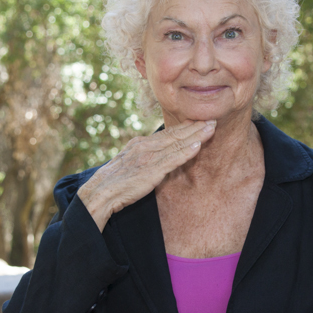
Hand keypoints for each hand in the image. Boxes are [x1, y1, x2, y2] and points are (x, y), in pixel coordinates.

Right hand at [76, 120, 215, 231]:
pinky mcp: (151, 171)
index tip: (200, 121)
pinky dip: (187, 151)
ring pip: (177, 143)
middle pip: (175, 134)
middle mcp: (145, 146)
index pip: (167, 133)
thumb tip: (157, 160)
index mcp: (139, 144)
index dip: (185, 127)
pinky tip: (199, 145)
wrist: (99, 193)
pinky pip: (173, 159)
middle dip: (195, 126)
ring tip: (212, 127)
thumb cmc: (112, 183)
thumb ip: (143, 159)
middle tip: (213, 118)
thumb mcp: (128, 164)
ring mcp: (148, 157)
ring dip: (197, 135)